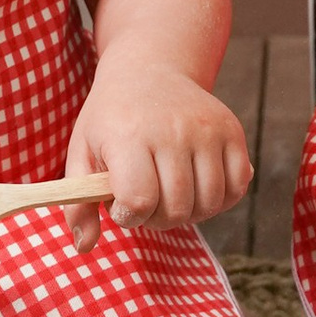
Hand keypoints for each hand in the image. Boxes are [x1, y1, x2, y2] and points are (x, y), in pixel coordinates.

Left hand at [65, 60, 253, 251]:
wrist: (149, 69)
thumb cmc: (111, 119)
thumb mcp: (82, 153)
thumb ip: (78, 204)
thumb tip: (84, 247)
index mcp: (129, 135)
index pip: (140, 200)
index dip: (129, 215)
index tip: (121, 203)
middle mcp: (173, 130)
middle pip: (177, 209)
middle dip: (157, 218)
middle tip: (146, 199)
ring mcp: (207, 129)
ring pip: (209, 203)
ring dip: (189, 211)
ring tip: (169, 192)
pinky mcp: (232, 131)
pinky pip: (237, 187)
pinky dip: (219, 198)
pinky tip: (197, 185)